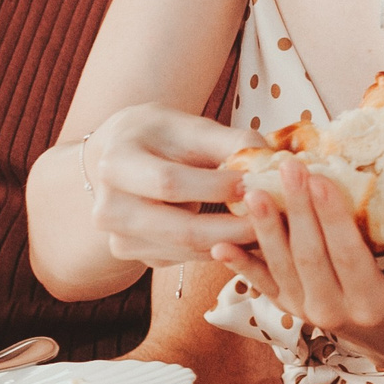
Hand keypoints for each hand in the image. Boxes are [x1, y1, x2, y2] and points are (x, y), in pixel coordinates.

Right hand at [83, 105, 256, 268]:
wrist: (119, 154)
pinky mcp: (135, 256)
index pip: (168, 182)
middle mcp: (108, 208)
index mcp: (115, 163)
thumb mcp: (188, 126)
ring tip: (270, 228)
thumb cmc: (159, 134)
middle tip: (275, 218)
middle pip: (178, 229)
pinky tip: (246, 236)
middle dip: (232, 227)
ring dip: (232, 243)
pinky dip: (219, 249)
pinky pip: (184, 257)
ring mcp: (119, 238)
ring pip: (186, 250)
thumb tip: (270, 160)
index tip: (256, 183)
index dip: (215, 186)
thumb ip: (229, 141)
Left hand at [214, 158, 383, 378]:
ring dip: (265, 230)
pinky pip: (265, 286)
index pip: (347, 254)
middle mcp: (334, 311)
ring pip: (281, 268)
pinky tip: (220, 247)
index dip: (331, 217)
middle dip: (296, 208)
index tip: (320, 179)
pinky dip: (242, 266)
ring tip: (251, 194)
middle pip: (308, 255)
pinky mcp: (295, 308)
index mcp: (371, 304)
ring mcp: (309, 311)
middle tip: (288, 167)